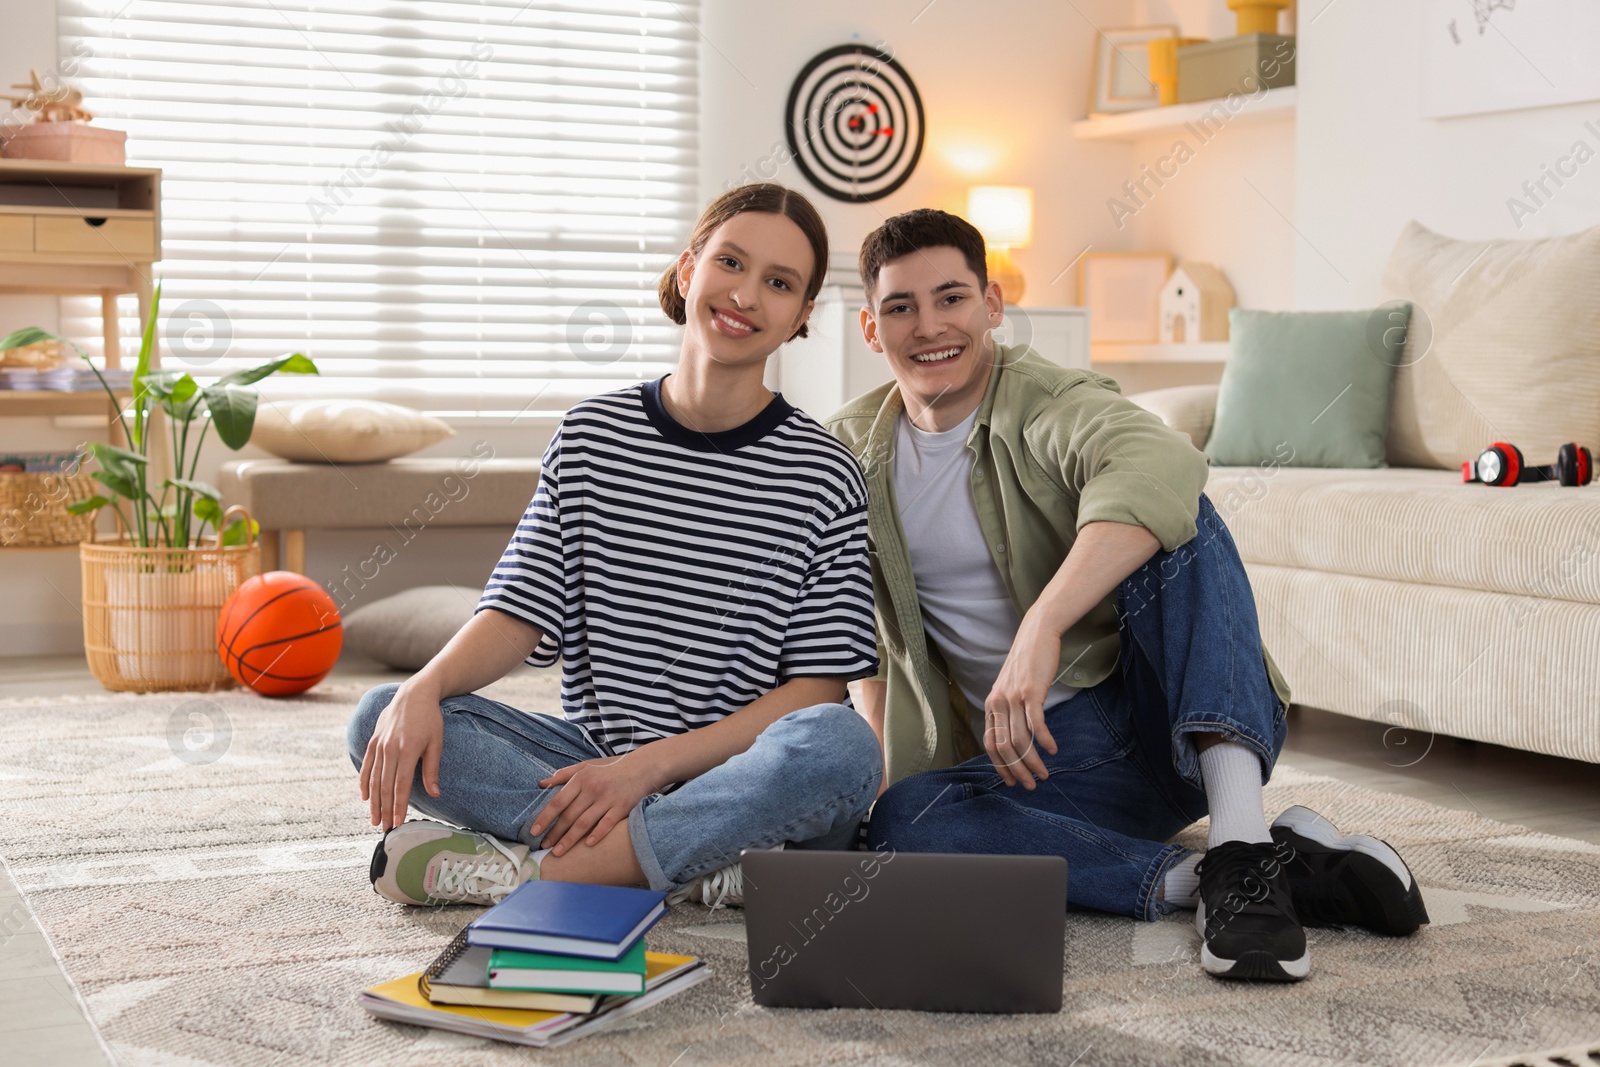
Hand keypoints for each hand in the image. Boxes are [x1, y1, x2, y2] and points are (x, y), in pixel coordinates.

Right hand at [359, 681, 444, 831]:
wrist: (414, 694)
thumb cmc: (430, 719)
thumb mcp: (436, 742)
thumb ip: (432, 769)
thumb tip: (435, 794)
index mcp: (407, 750)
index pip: (400, 785)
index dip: (399, 805)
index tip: (398, 822)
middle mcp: (390, 749)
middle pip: (384, 786)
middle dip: (385, 809)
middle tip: (386, 828)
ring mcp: (379, 745)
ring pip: (373, 779)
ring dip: (373, 801)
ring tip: (374, 819)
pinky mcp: (373, 741)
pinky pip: (366, 765)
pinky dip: (364, 782)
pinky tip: (365, 797)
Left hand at [530, 754, 661, 857]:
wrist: (642, 767)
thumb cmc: (611, 768)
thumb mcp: (586, 766)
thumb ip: (564, 774)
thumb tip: (542, 783)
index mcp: (581, 778)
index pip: (558, 801)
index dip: (545, 817)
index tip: (534, 830)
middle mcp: (593, 788)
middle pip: (569, 815)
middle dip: (554, 833)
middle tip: (543, 846)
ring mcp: (608, 798)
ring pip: (584, 823)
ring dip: (569, 840)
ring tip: (558, 851)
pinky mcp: (622, 807)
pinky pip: (607, 824)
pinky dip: (597, 835)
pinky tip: (588, 845)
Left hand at [983, 612, 1060, 788]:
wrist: (1036, 635)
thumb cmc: (1027, 664)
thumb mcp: (1010, 689)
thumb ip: (1009, 711)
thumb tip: (1015, 737)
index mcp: (991, 705)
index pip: (989, 744)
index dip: (1000, 766)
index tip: (1012, 780)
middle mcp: (998, 703)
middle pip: (1004, 747)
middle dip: (1017, 770)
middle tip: (1031, 785)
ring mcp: (1013, 697)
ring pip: (1020, 740)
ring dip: (1032, 761)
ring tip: (1044, 773)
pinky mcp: (1030, 691)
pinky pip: (1035, 723)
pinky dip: (1043, 740)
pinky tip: (1052, 750)